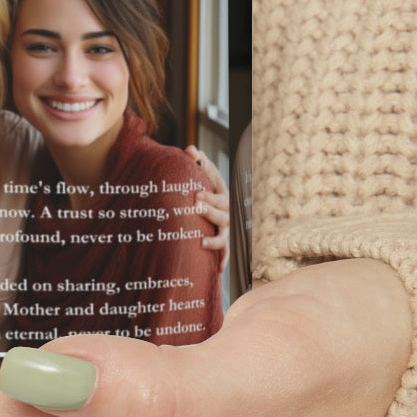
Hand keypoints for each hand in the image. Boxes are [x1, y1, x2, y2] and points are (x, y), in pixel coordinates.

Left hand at [185, 145, 228, 260]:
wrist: (209, 211)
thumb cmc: (202, 190)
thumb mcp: (199, 175)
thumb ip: (196, 160)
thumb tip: (189, 149)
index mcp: (220, 190)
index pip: (217, 182)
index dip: (208, 181)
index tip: (195, 186)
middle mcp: (226, 208)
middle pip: (222, 207)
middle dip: (210, 206)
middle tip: (195, 203)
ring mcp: (226, 225)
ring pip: (223, 228)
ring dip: (214, 236)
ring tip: (201, 241)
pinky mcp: (223, 240)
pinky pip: (225, 250)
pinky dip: (223, 258)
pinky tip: (219, 268)